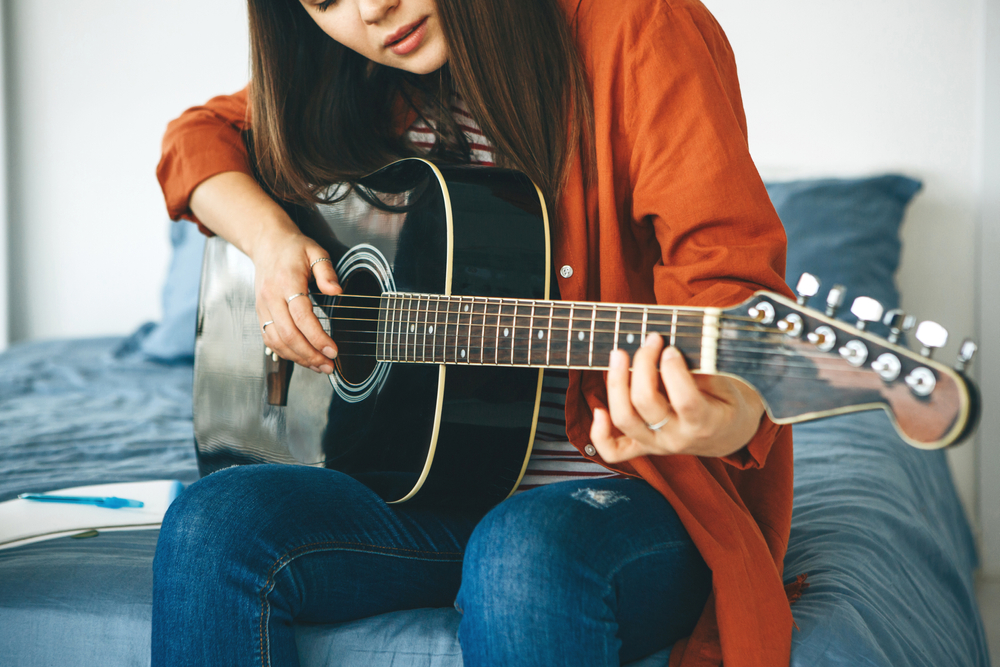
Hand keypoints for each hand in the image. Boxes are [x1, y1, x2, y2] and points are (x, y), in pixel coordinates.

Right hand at [253, 228, 342, 373]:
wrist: (267, 244)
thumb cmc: (294, 249)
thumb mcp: (316, 251)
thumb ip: (327, 272)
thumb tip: (337, 291)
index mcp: (286, 282)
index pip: (302, 316)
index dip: (317, 337)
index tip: (333, 350)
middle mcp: (271, 297)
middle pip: (288, 334)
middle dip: (309, 354)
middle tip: (329, 365)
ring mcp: (263, 307)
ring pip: (277, 341)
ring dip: (298, 358)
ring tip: (319, 366)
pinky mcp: (260, 313)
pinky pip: (269, 339)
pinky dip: (285, 353)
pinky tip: (302, 358)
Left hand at [590, 333, 764, 462]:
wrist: (727, 435)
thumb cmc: (726, 401)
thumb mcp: (727, 384)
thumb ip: (703, 370)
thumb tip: (671, 347)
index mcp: (705, 423)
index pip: (685, 400)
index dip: (674, 370)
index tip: (671, 348)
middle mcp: (677, 438)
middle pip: (646, 404)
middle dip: (644, 364)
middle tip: (652, 340)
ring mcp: (656, 445)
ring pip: (624, 419)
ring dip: (616, 384)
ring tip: (619, 354)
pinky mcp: (642, 447)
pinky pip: (613, 450)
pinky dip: (599, 433)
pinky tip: (599, 410)